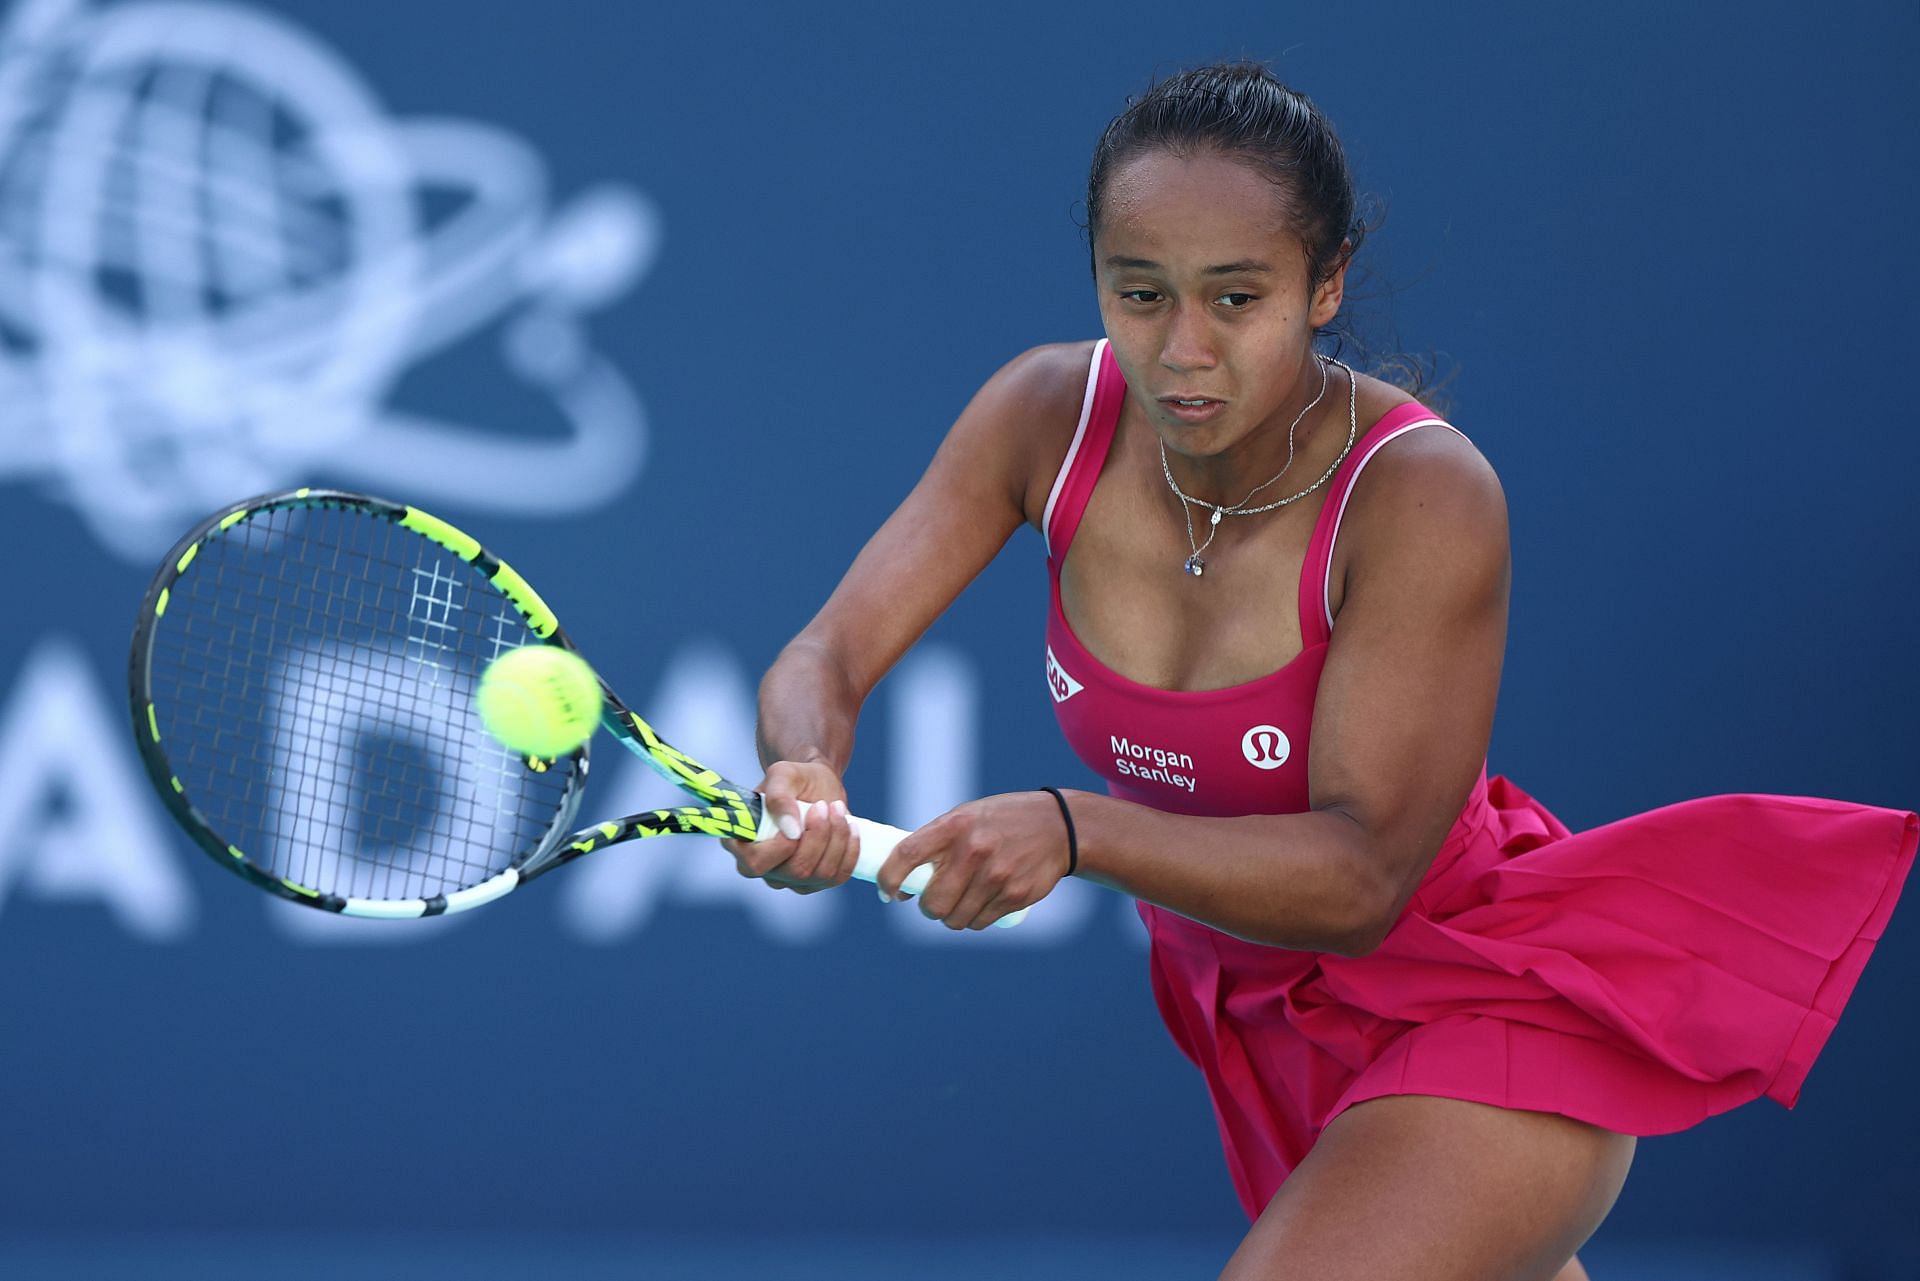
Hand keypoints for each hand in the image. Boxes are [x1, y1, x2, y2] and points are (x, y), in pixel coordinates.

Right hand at [719, 760, 860, 893]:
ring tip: (836, 808)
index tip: (800, 817)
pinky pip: (839, 876)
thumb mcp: (782, 775)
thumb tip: (791, 830)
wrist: (816, 785)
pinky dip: (850, 850)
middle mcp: (765, 869)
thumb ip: (778, 797)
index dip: (780, 847)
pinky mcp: (817, 881)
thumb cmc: (794, 780)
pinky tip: (850, 826)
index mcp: (743, 845)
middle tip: (823, 805)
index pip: (755, 864)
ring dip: (836, 838)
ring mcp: (792, 879)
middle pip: (796, 871)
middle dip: (817, 836)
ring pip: (821, 874)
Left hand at [876, 791, 1070, 929]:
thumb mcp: (966, 816)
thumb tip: (901, 884)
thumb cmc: (1000, 822)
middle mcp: (973, 850)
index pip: (906, 856)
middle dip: (929, 907)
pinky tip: (983, 901)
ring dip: (953, 916)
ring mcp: (996, 875)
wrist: (1057, 827)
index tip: (888, 892)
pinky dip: (975, 919)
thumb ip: (935, 842)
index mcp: (954, 825)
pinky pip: (980, 923)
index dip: (889, 879)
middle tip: (935, 900)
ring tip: (963, 899)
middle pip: (933, 904)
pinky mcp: (1015, 895)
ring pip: (955, 919)